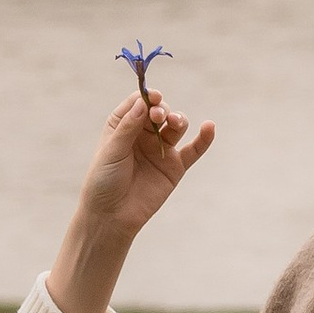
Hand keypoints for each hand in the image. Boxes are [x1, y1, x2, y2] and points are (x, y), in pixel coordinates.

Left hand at [75, 91, 213, 241]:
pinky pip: (193, 150)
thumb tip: (144, 102)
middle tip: (157, 117)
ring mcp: (161, 150)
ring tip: (174, 123)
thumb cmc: (104, 181)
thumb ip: (128, 127)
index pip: (139, 103)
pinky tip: (209, 127)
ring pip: (176, 126)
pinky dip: (203, 139)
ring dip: (178, 119)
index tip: (153, 97)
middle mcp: (143, 134)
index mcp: (124, 125)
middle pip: (159, 112)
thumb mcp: (112, 151)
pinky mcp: (175, 167)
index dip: (147, 97)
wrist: (112, 215)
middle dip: (161, 110)